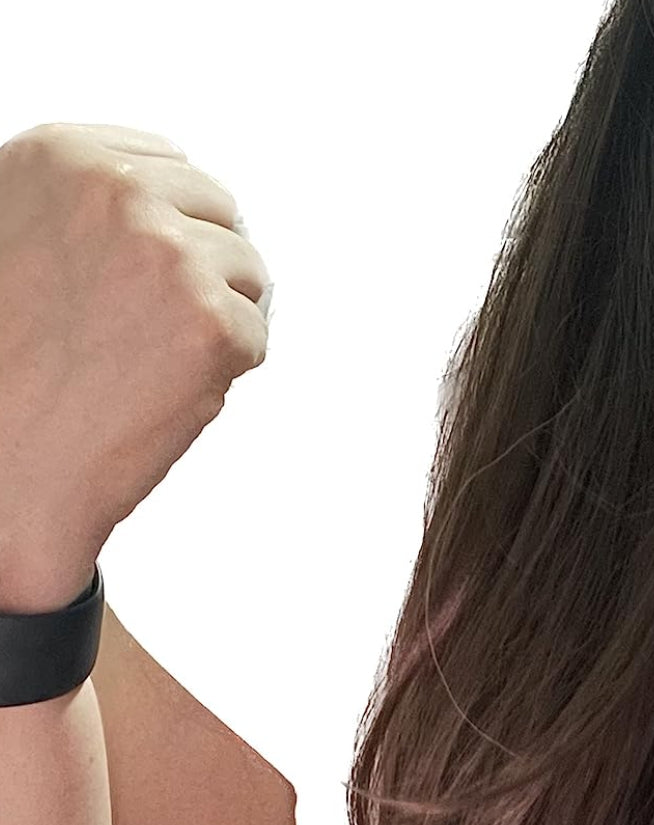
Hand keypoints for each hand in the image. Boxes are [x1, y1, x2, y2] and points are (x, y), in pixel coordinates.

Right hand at [0, 123, 270, 612]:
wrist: (2, 465)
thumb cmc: (7, 365)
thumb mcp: (14, 234)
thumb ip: (83, 200)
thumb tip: (162, 192)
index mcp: (66, 157)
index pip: (173, 168)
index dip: (171, 230)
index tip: (143, 274)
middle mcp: (121, 193)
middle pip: (221, 215)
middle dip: (203, 268)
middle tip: (151, 328)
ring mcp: (172, 257)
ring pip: (249, 275)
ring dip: (218, 318)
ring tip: (148, 361)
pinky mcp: (213, 325)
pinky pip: (254, 336)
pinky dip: (225, 370)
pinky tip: (163, 391)